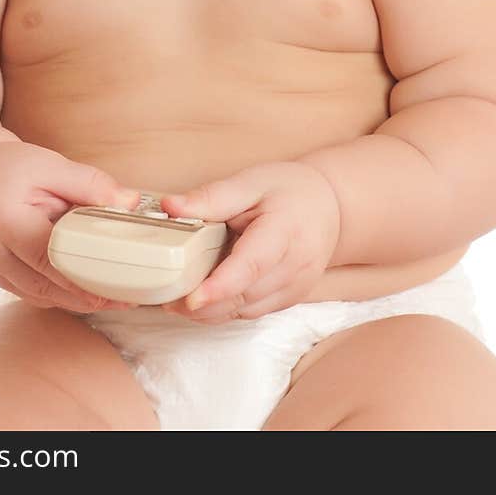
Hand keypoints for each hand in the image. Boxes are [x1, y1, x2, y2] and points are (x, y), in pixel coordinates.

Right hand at [0, 141, 142, 312]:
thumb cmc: (13, 168)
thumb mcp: (51, 164)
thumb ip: (90, 183)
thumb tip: (130, 202)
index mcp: (5, 222)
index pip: (47, 255)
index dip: (81, 274)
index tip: (115, 286)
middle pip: (46, 285)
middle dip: (89, 295)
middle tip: (130, 297)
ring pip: (42, 296)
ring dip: (79, 301)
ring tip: (119, 297)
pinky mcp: (1, 279)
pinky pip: (37, 295)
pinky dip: (64, 296)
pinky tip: (93, 292)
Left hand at [157, 161, 340, 322]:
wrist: (329, 206)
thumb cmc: (287, 189)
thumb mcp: (250, 182)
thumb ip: (211, 197)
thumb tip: (170, 206)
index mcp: (285, 229)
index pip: (252, 264)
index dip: (221, 285)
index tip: (191, 298)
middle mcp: (296, 264)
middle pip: (246, 294)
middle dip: (205, 304)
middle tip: (166, 300)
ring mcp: (297, 286)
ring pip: (248, 310)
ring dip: (212, 312)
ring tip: (177, 303)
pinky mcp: (292, 298)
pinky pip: (254, 312)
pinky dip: (228, 310)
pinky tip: (205, 300)